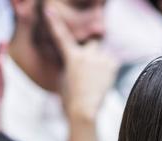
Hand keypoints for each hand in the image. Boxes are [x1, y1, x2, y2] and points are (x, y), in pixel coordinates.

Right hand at [44, 5, 117, 121]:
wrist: (84, 110)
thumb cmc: (70, 99)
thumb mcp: (63, 78)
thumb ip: (71, 63)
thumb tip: (77, 60)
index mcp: (71, 57)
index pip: (61, 36)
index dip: (54, 22)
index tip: (49, 10)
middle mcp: (86, 54)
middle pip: (92, 43)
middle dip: (91, 51)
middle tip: (90, 69)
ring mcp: (100, 59)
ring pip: (103, 54)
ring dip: (101, 62)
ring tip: (96, 80)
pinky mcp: (112, 66)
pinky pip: (112, 61)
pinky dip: (109, 68)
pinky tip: (104, 80)